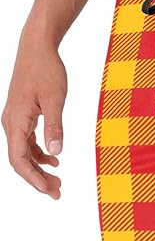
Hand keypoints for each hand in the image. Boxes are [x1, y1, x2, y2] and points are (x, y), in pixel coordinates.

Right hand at [2, 32, 66, 198]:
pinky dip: (40, 154)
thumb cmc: (46, 70)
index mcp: (16, 121)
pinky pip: (27, 142)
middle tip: (58, 193)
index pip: (19, 159)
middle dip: (38, 179)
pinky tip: (54, 160)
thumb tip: (56, 152)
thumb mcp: (55, 100)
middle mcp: (11, 123)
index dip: (32, 178)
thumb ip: (54, 127)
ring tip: (58, 182)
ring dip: (39, 169)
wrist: (37, 48)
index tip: (47, 189)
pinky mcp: (23, 116)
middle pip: (20, 160)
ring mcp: (16, 120)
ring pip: (24, 153)